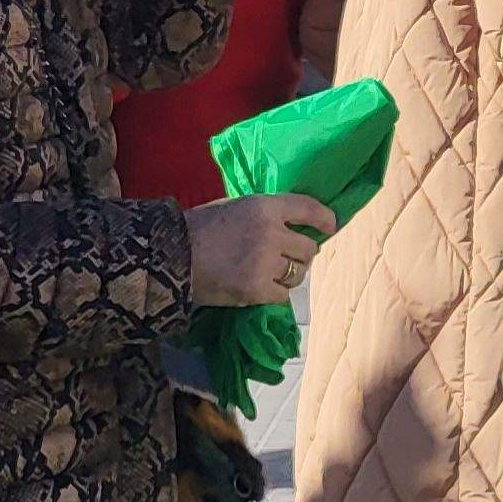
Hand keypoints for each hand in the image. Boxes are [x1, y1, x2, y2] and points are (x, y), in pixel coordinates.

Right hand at [186, 193, 326, 306]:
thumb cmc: (198, 227)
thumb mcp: (233, 207)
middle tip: (287, 259)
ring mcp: (266, 263)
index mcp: (264, 206)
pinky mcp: (258, 290)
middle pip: (308, 249)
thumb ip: (263, 214)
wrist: (172, 256)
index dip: (324, 219)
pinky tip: (260, 290)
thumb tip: (289, 224)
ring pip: (298, 274)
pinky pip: (282, 295)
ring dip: (290, 276)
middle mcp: (271, 233)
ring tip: (272, 276)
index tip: (330, 227)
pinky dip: (274, 294)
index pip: (308, 208)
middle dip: (301, 255)